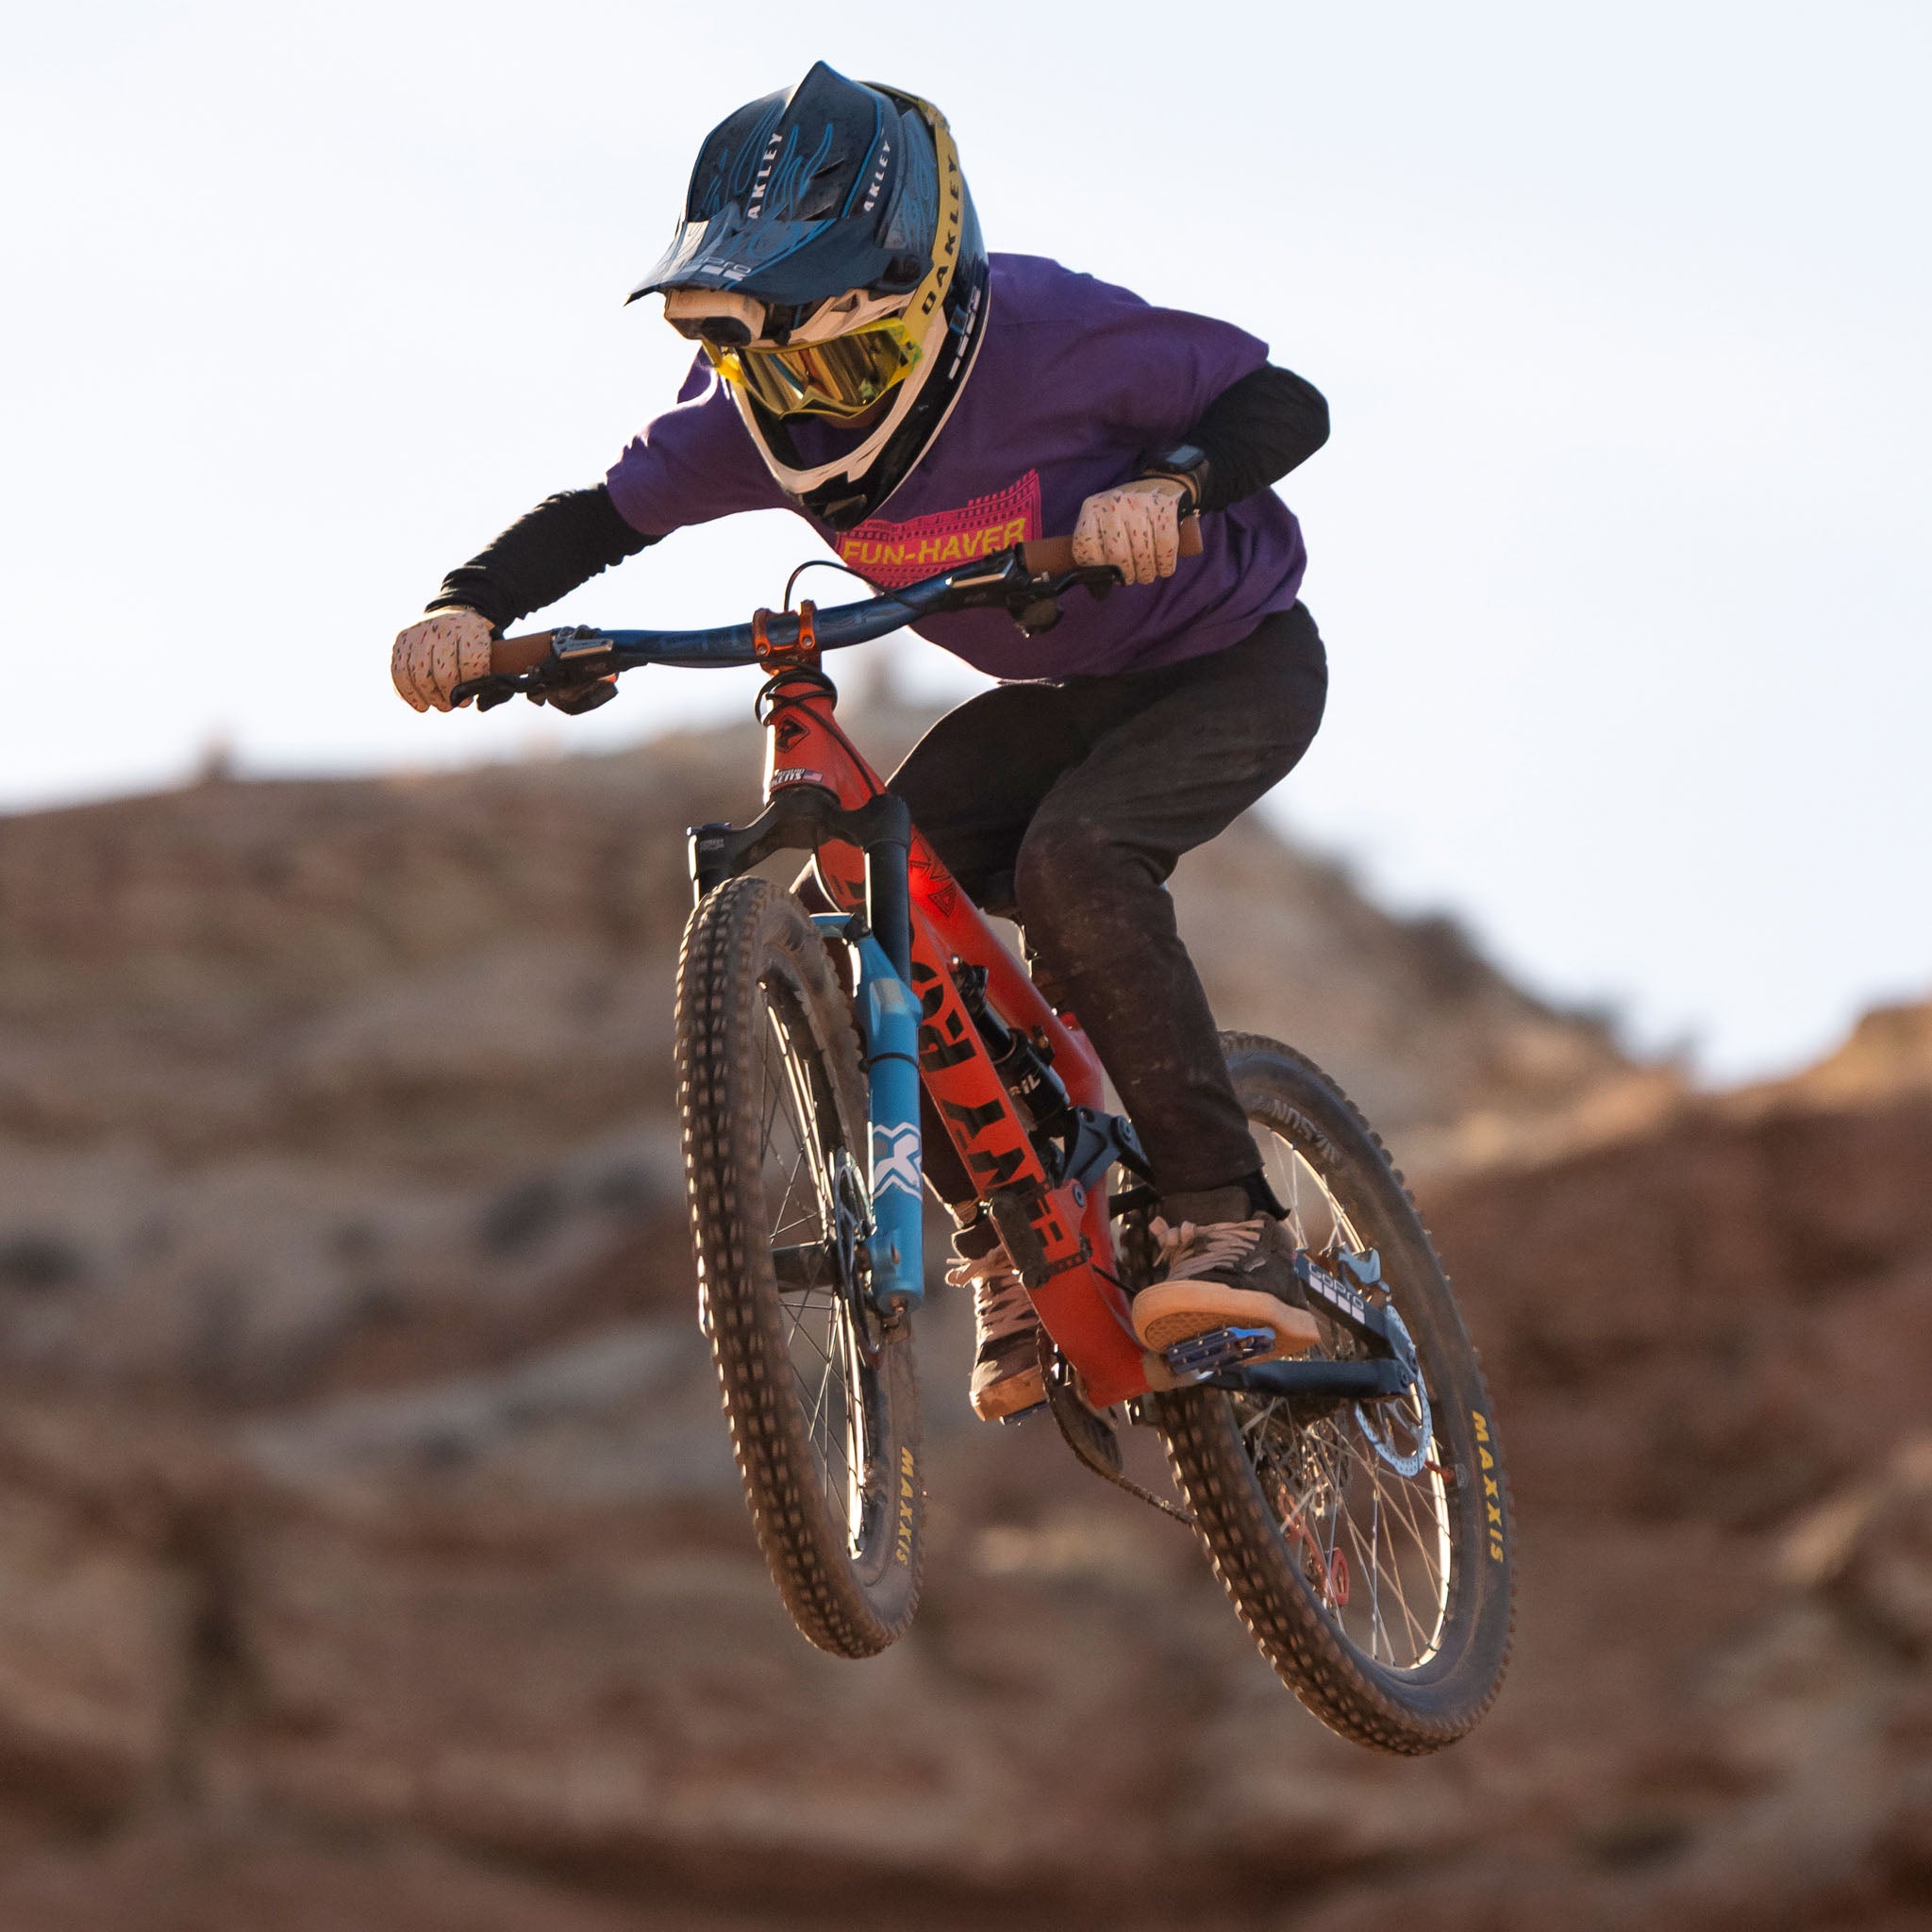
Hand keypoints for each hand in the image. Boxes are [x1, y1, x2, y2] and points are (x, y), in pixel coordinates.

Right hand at [391, 608, 493, 712]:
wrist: (449, 618)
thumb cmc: (474, 645)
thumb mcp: (491, 651)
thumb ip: (494, 676)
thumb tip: (481, 706)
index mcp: (469, 628)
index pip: (471, 662)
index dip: (470, 685)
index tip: (470, 698)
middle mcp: (442, 627)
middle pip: (443, 673)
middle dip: (449, 695)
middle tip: (454, 704)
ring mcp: (418, 632)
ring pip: (419, 675)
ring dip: (430, 698)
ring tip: (441, 705)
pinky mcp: (401, 641)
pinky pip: (399, 673)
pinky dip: (409, 694)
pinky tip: (421, 705)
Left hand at [1070, 476, 1189, 584]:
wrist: (1161, 484)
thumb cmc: (1127, 515)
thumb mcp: (1103, 523)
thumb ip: (1096, 549)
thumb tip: (1098, 591)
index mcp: (1092, 509)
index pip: (1085, 547)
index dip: (1097, 567)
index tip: (1108, 572)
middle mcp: (1113, 504)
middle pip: (1117, 556)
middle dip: (1126, 575)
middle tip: (1131, 577)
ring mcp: (1139, 504)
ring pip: (1142, 554)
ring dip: (1146, 573)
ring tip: (1147, 574)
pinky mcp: (1165, 508)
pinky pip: (1165, 548)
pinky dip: (1165, 565)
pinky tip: (1163, 569)